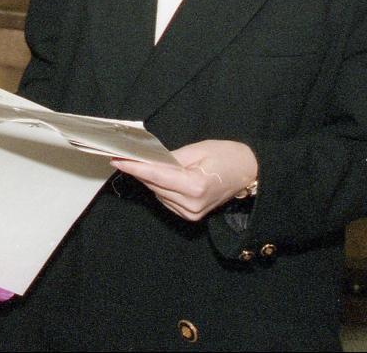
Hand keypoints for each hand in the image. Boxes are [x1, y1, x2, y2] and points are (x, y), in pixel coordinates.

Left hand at [111, 139, 257, 221]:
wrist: (249, 173)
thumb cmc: (227, 156)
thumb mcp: (199, 149)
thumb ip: (171, 158)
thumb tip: (148, 161)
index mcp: (195, 186)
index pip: (156, 177)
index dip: (135, 168)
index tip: (117, 161)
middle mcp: (191, 204)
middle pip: (155, 186)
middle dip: (141, 171)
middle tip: (129, 156)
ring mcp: (192, 213)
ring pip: (158, 194)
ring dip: (152, 179)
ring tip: (153, 164)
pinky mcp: (191, 216)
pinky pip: (166, 200)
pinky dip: (161, 188)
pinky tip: (166, 177)